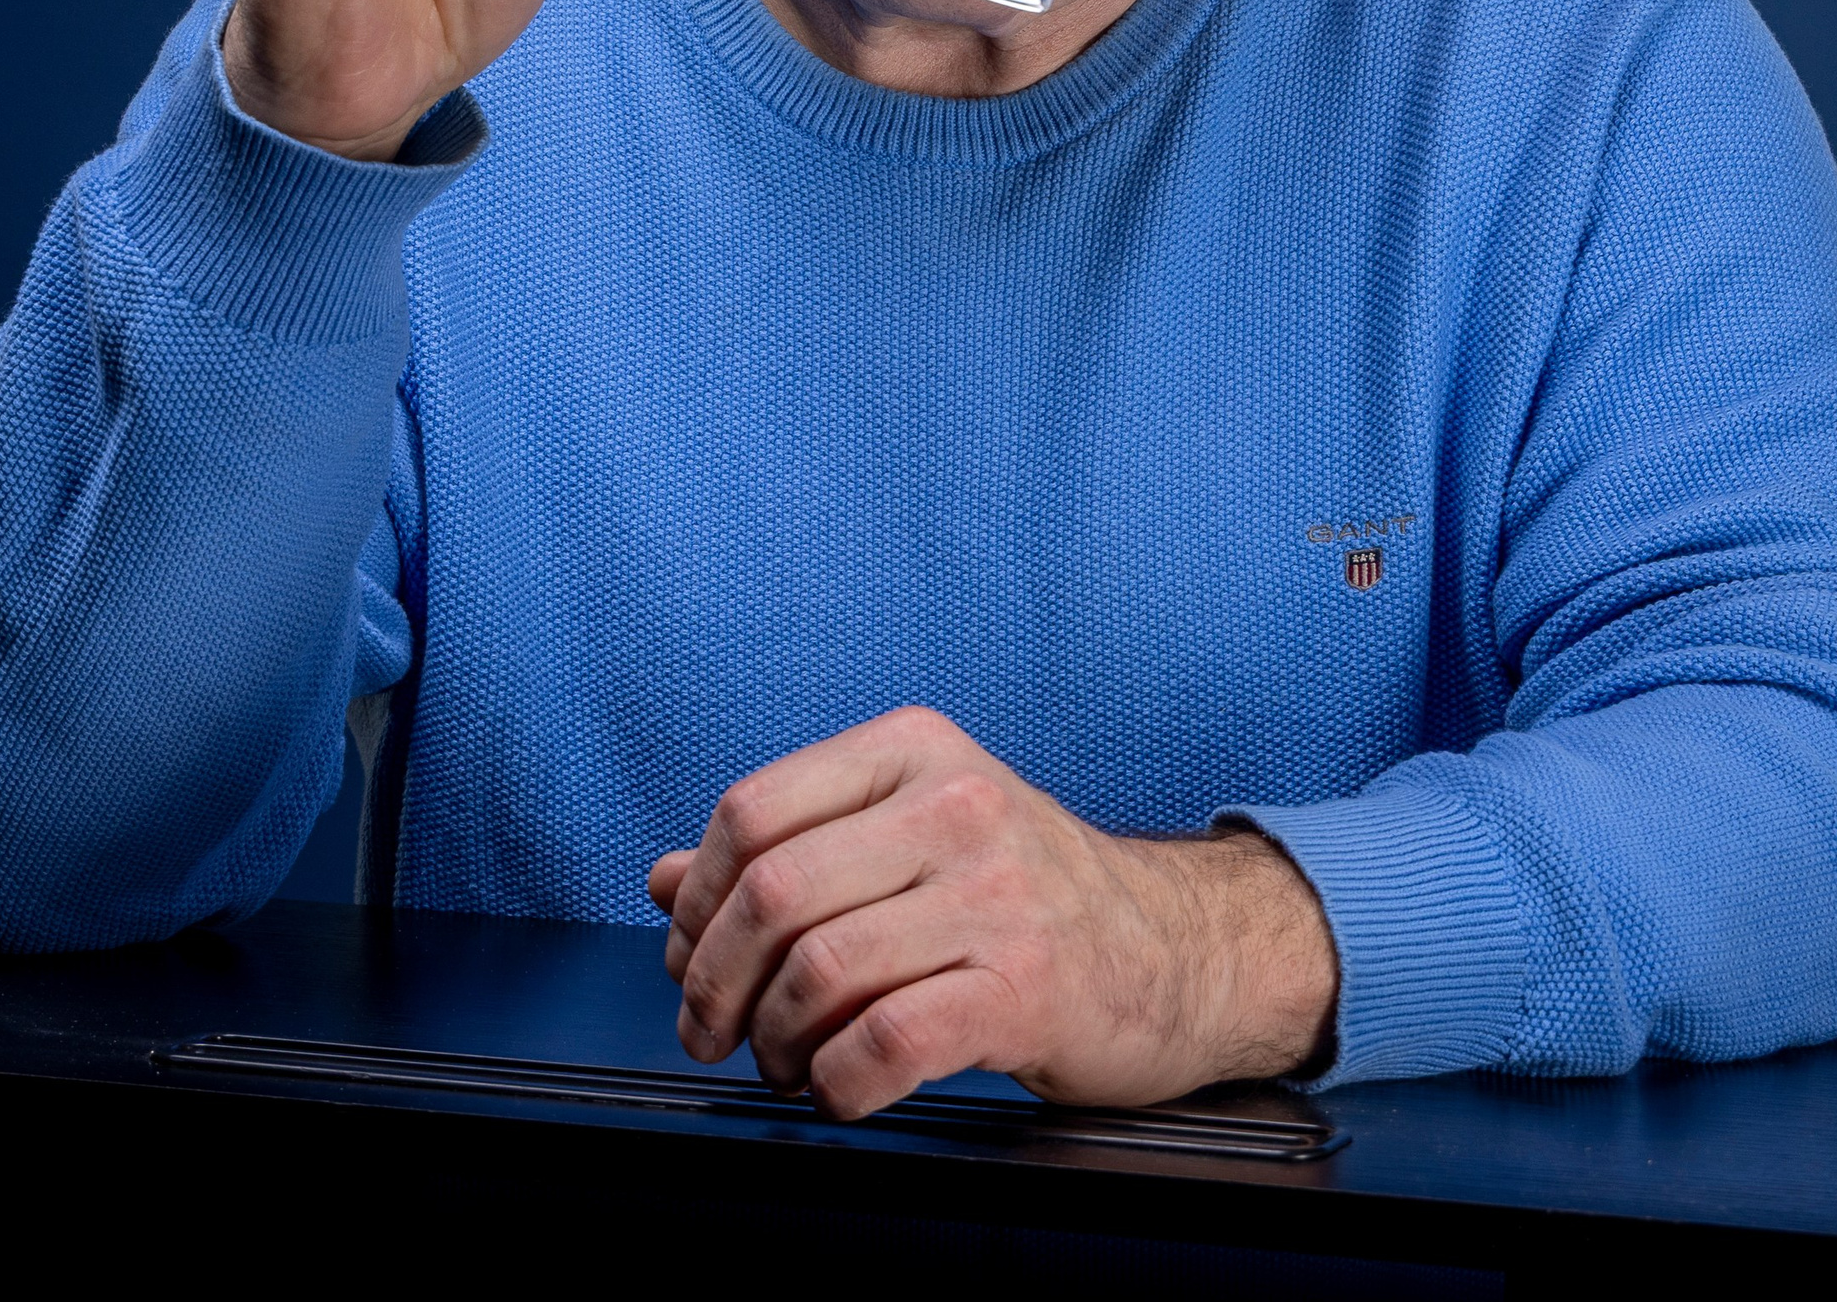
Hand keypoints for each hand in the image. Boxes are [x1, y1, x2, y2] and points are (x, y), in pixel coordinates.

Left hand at [644, 707, 1337, 1119]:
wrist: (1175, 950)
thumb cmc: (1028, 895)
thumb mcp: (910, 837)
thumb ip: (790, 848)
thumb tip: (661, 880)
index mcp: (914, 750)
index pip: (750, 811)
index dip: (695, 900)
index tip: (689, 957)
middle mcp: (955, 804)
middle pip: (772, 893)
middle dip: (716, 982)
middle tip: (714, 1031)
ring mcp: (995, 892)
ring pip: (819, 970)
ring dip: (775, 1042)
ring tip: (786, 1062)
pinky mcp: (1025, 985)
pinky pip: (884, 1044)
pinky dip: (836, 1083)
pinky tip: (841, 1087)